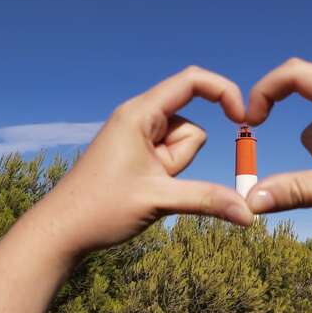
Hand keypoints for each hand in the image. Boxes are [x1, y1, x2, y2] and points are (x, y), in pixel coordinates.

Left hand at [42, 66, 253, 254]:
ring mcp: (137, 136)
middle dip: (183, 157)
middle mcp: (138, 118)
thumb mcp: (160, 200)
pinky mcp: (136, 153)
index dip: (222, 91)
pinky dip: (167, 174)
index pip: (191, 81)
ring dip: (174, 169)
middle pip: (189, 125)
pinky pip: (168, 157)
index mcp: (139, 113)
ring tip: (143, 186)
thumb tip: (249, 214)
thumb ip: (208, 200)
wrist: (62, 231)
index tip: (243, 116)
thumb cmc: (100, 209)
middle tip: (153, 179)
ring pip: (181, 145)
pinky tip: (141, 190)